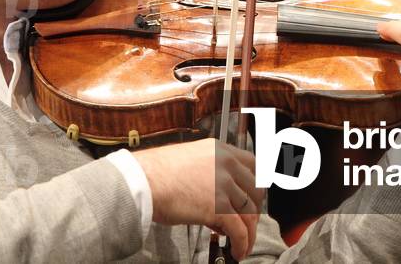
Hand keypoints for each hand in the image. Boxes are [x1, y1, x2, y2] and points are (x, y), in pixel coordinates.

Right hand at [133, 138, 264, 259]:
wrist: (142, 182)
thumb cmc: (156, 173)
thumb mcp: (188, 159)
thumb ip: (208, 170)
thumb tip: (216, 192)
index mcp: (220, 150)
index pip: (253, 164)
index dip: (257, 184)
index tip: (255, 197)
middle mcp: (227, 164)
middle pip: (255, 190)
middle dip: (254, 211)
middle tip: (247, 223)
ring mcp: (224, 185)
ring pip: (249, 213)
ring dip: (249, 233)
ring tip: (243, 244)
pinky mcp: (219, 208)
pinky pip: (239, 230)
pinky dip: (242, 243)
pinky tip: (237, 251)